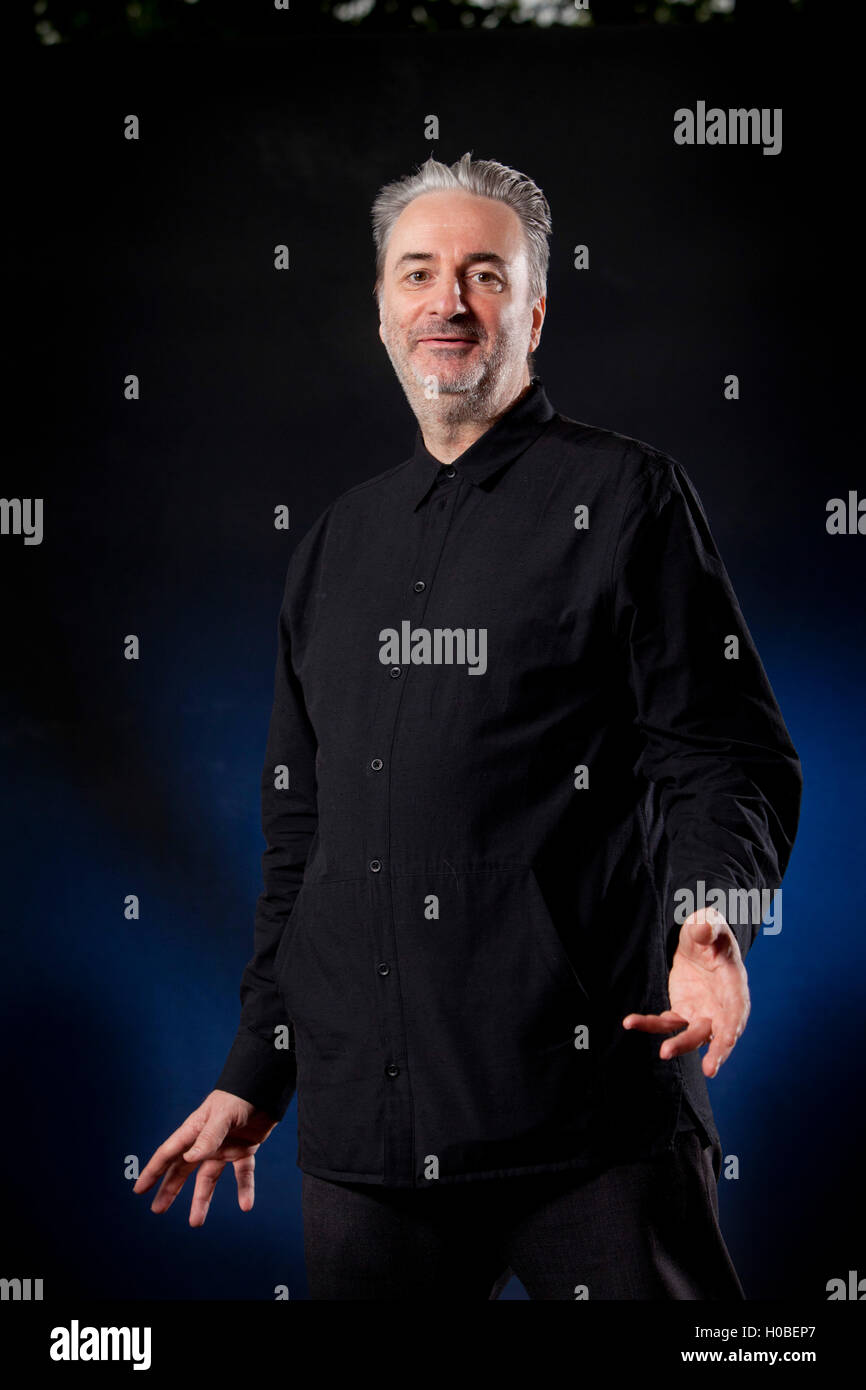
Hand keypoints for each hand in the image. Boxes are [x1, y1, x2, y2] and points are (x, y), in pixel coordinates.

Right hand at [133, 1089, 277, 1226]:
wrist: (265, 1087)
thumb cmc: (240, 1096)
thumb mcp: (223, 1115)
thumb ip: (208, 1137)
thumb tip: (190, 1158)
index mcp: (194, 1130)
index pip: (168, 1154)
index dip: (153, 1171)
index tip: (139, 1189)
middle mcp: (205, 1142)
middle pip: (182, 1169)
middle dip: (169, 1189)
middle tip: (157, 1210)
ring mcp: (224, 1147)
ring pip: (208, 1179)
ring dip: (201, 1199)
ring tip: (195, 1222)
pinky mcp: (244, 1150)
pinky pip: (242, 1174)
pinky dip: (244, 1189)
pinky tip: (246, 1205)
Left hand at [622, 908, 750, 1078]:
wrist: (698, 942)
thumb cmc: (710, 933)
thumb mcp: (709, 923)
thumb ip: (708, 926)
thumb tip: (702, 928)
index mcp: (734, 986)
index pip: (737, 1010)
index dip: (734, 1027)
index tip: (729, 1041)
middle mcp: (721, 1006)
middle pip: (719, 1032)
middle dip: (716, 1051)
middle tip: (709, 1070)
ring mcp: (701, 1013)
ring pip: (691, 1035)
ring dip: (679, 1045)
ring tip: (663, 1053)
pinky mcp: (682, 1012)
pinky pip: (665, 1023)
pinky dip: (648, 1024)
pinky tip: (630, 1022)